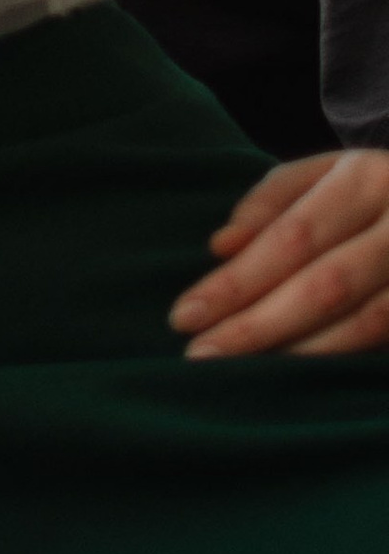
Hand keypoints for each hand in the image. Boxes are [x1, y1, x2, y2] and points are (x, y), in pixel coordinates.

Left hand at [170, 149, 388, 356]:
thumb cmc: (373, 191)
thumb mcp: (326, 173)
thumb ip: (270, 202)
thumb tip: (220, 246)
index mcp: (368, 179)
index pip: (291, 238)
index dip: (237, 281)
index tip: (184, 316)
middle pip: (324, 286)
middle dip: (257, 327)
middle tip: (200, 356)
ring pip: (364, 324)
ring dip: (298, 355)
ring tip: (241, 374)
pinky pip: (385, 341)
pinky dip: (342, 362)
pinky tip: (299, 380)